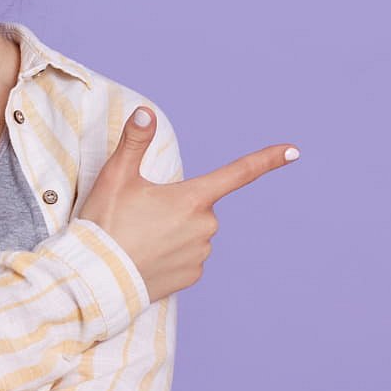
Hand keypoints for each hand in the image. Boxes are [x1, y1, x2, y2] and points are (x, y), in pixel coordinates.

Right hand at [76, 108, 298, 302]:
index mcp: (193, 198)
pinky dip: (171, 254)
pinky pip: (188, 258)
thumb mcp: (116, 176)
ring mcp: (200, 254)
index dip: (267, 160)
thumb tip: (145, 111)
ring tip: (139, 237)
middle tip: (141, 213)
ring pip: (193, 232)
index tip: (293, 150)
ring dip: (174, 231)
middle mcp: (205, 226)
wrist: (98, 278)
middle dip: (178, 205)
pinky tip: (147, 256)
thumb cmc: (106, 224)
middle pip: (200, 205)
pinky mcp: (191, 277)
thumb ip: (135, 141)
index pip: (239, 173)